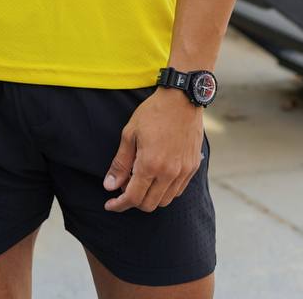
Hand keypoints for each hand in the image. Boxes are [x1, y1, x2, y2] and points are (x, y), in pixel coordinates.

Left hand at [102, 89, 204, 211]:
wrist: (182, 98)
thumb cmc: (153, 112)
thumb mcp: (130, 134)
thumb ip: (121, 163)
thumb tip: (110, 186)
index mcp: (150, 164)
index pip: (133, 198)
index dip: (119, 205)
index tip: (110, 204)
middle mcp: (169, 173)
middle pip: (149, 205)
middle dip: (133, 202)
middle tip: (125, 187)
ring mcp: (183, 171)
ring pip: (164, 201)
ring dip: (150, 197)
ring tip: (141, 179)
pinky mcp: (193, 167)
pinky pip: (178, 190)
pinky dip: (165, 191)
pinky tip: (157, 176)